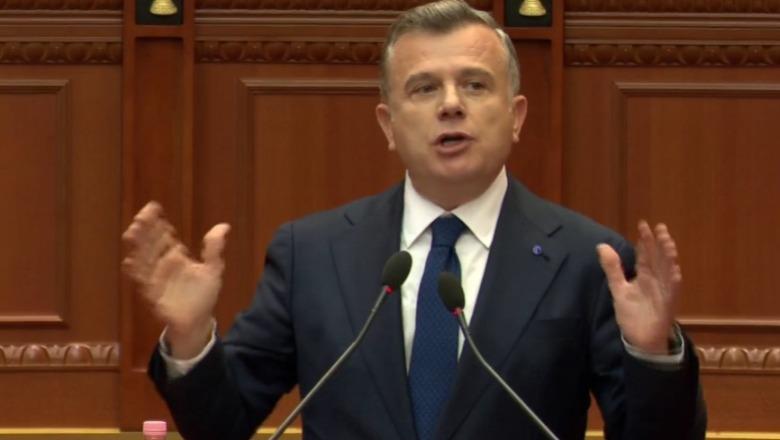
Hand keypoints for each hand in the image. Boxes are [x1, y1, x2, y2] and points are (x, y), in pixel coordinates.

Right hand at [122, 201, 229, 357]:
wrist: (198, 322)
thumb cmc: (202, 296)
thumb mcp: (213, 270)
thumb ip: (214, 249)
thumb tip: (224, 226)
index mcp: (175, 256)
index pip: (164, 235)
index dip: (158, 222)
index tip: (154, 207)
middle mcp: (163, 264)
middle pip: (150, 243)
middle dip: (145, 230)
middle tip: (142, 215)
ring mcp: (156, 278)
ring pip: (143, 258)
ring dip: (137, 246)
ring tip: (133, 231)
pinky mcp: (152, 294)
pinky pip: (142, 281)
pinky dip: (135, 271)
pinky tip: (130, 261)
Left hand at [597, 221, 680, 353]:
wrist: (640, 339)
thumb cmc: (632, 314)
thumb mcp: (618, 289)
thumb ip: (612, 268)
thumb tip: (601, 245)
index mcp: (644, 275)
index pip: (645, 254)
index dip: (644, 240)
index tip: (643, 225)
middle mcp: (656, 280)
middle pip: (658, 258)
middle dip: (659, 243)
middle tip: (658, 227)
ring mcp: (664, 291)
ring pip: (669, 270)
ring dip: (669, 256)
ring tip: (667, 241)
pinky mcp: (669, 304)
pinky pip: (673, 290)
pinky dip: (674, 280)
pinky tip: (675, 270)